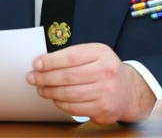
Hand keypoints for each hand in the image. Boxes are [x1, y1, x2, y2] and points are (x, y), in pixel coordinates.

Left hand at [25, 43, 156, 124]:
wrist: (128, 90)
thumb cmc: (105, 69)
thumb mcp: (95, 54)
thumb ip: (73, 55)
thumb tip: (44, 62)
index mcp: (102, 53)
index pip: (71, 57)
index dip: (50, 61)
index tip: (37, 64)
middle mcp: (106, 72)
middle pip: (68, 76)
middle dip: (45, 78)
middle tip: (33, 78)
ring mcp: (106, 91)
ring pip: (69, 93)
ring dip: (50, 92)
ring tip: (41, 89)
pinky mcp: (103, 109)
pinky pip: (75, 108)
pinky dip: (61, 104)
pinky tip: (55, 99)